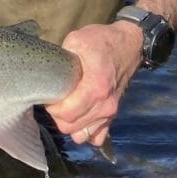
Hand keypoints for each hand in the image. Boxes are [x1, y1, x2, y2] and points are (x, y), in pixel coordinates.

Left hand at [45, 21, 141, 148]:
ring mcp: (110, 112)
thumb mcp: (77, 40)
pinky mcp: (112, 115)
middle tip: (55, 100)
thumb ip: (62, 58)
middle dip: (58, 116)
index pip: (67, 114)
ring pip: (82, 134)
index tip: (49, 97)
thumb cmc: (102, 41)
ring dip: (70, 124)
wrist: (128, 45)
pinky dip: (85, 131)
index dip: (52, 108)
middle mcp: (105, 105)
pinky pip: (97, 137)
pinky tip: (79, 117)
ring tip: (66, 107)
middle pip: (71, 127)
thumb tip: (48, 73)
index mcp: (95, 87)